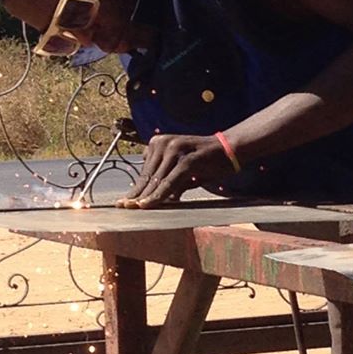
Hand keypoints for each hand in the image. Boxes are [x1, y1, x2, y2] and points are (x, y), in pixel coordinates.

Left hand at [117, 133, 235, 207]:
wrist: (231, 149)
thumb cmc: (207, 161)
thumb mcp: (183, 171)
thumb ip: (169, 182)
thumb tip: (156, 199)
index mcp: (159, 143)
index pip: (145, 171)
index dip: (135, 189)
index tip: (123, 202)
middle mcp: (164, 143)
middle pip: (148, 176)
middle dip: (135, 195)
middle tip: (122, 208)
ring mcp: (175, 149)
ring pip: (157, 180)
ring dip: (145, 197)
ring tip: (134, 210)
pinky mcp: (187, 160)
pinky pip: (170, 181)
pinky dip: (159, 195)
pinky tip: (149, 205)